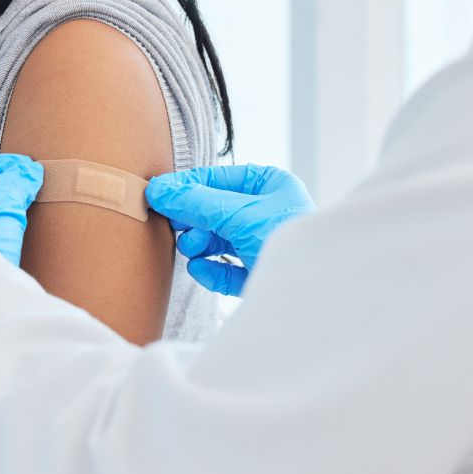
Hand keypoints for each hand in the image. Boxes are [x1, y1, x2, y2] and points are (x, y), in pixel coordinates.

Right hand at [144, 164, 314, 295]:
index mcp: (271, 186)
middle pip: (214, 211)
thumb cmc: (288, 241)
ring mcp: (263, 244)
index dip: (186, 186)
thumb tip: (159, 190)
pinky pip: (227, 269)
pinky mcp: (259, 275)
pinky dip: (211, 269)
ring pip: (218, 240)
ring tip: (190, 249)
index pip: (218, 179)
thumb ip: (197, 202)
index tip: (157, 194)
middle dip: (193, 220)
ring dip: (199, 245)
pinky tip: (200, 269)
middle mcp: (268, 212)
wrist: (315, 294)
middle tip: (173, 227)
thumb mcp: (239, 214)